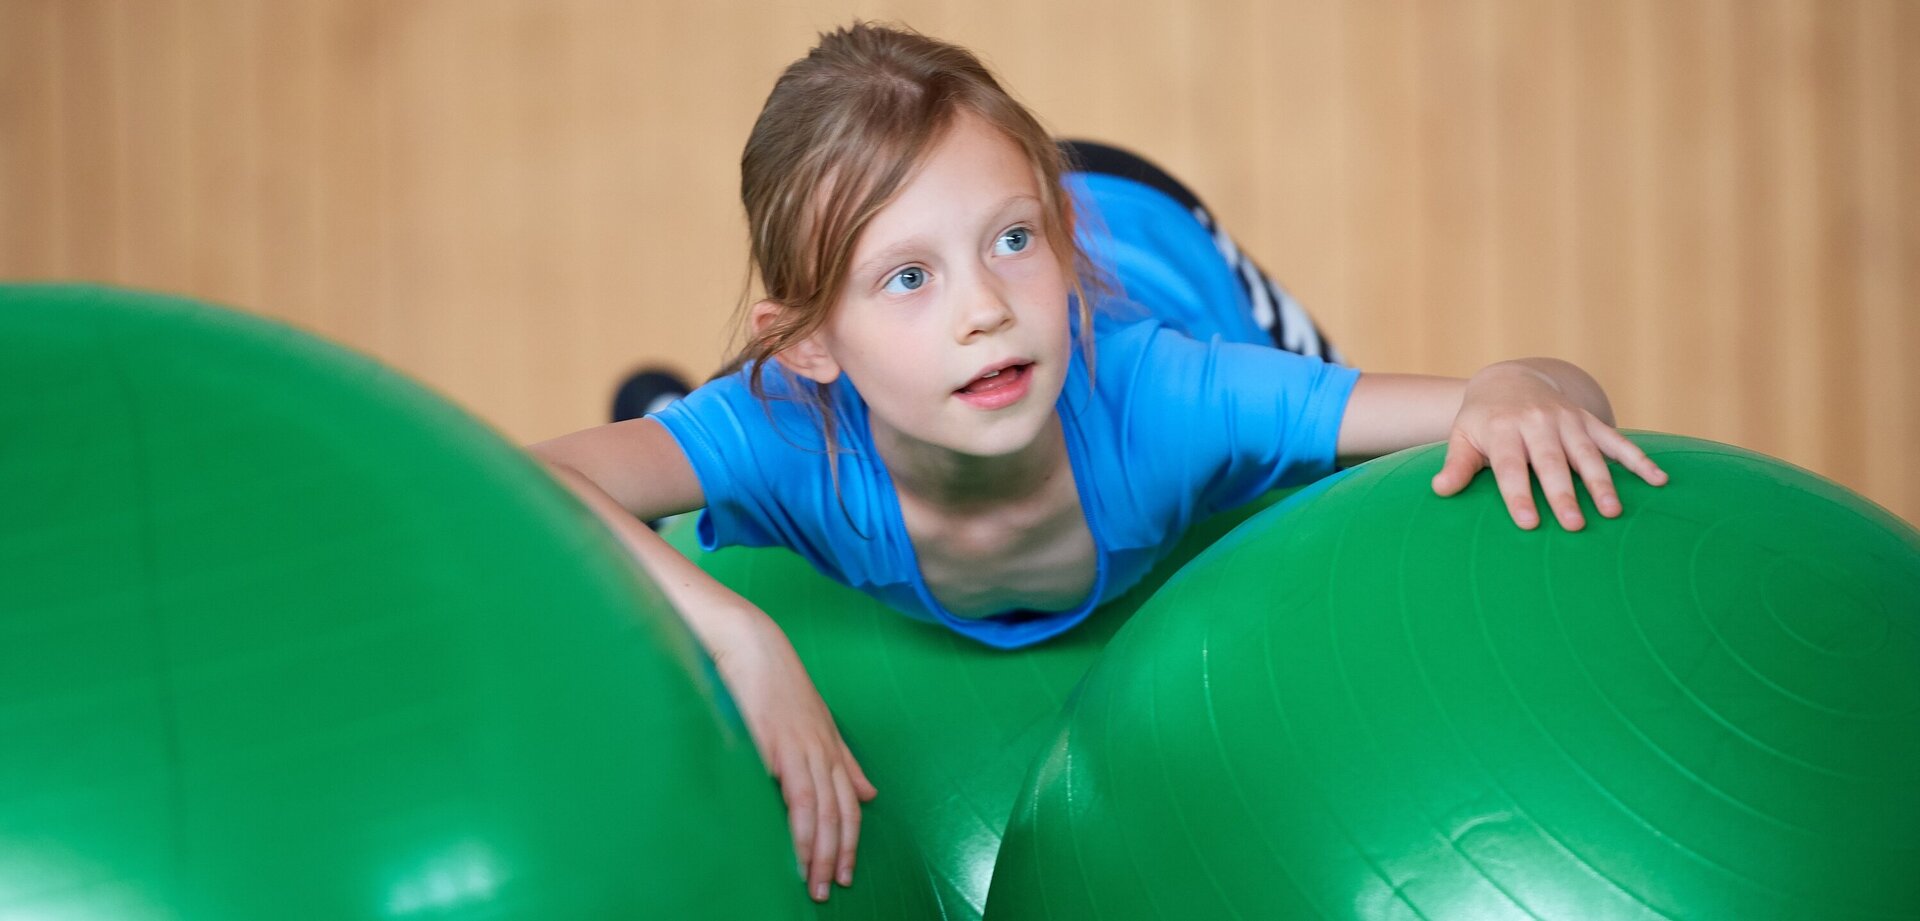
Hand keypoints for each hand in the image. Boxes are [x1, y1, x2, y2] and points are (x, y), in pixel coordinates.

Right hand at [711, 616, 877, 902]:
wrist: (752, 645)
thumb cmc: (775, 681)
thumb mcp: (817, 723)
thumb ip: (844, 760)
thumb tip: (869, 793)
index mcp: (832, 748)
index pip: (849, 806)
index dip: (849, 842)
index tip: (844, 873)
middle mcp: (824, 751)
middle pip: (840, 815)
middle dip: (837, 857)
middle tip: (828, 890)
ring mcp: (804, 748)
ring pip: (823, 812)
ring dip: (820, 852)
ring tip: (814, 883)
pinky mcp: (780, 745)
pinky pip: (797, 796)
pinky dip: (800, 827)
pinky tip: (797, 850)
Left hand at [1431, 361, 1666, 529]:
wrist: (1509, 379)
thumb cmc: (1483, 421)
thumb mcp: (1463, 437)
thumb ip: (1456, 465)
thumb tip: (1439, 491)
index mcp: (1503, 430)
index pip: (1511, 467)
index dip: (1518, 495)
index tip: (1529, 524)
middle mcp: (1537, 423)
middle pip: (1552, 463)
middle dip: (1563, 494)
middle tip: (1574, 525)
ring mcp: (1566, 420)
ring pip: (1586, 453)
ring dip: (1601, 482)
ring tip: (1612, 512)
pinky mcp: (1588, 421)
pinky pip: (1616, 440)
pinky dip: (1638, 459)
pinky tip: (1658, 480)